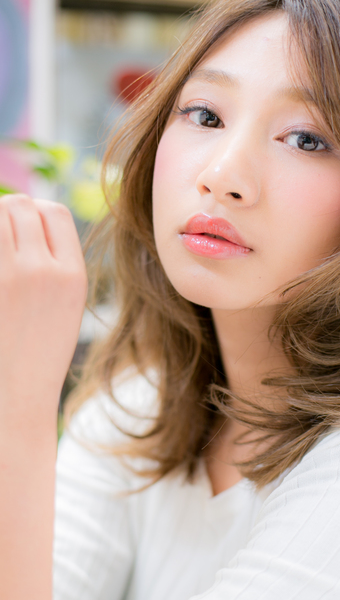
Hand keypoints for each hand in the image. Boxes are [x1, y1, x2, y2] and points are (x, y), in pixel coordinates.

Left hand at [0, 195, 87, 421]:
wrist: (18, 395)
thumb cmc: (39, 351)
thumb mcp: (67, 304)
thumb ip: (55, 261)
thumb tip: (25, 214)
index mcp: (72, 275)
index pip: (53, 211)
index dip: (34, 213)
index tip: (23, 232)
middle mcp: (43, 270)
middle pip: (19, 204)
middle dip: (7, 212)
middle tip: (3, 240)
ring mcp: (11, 277)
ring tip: (0, 253)